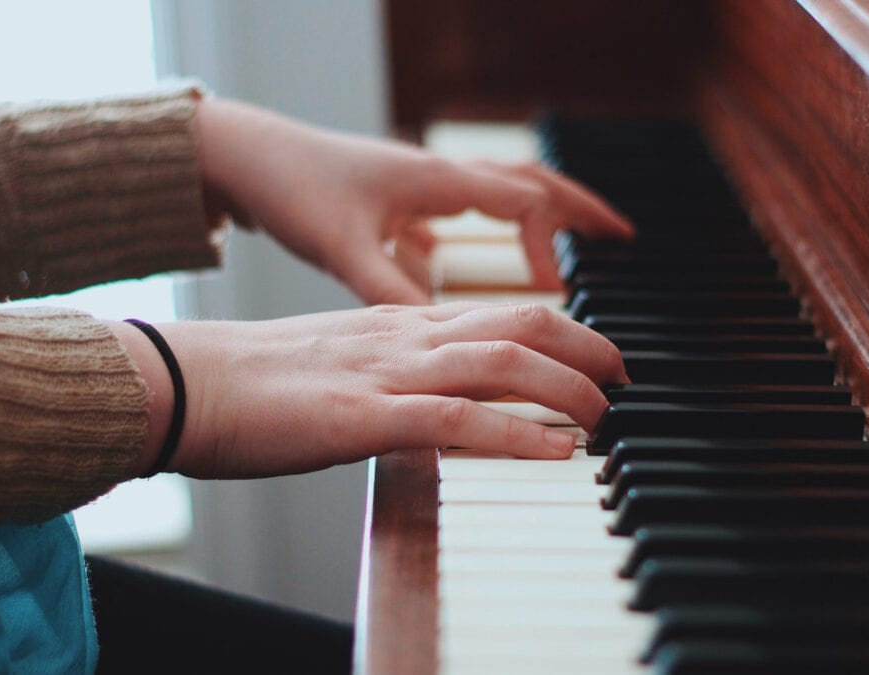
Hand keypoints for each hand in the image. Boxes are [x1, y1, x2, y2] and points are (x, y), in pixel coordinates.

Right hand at [112, 302, 627, 477]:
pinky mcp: (362, 417)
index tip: (598, 356)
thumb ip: (396, 368)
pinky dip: (516, 435)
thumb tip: (441, 398)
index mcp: (400, 322)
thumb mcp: (343, 361)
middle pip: (522, 321)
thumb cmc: (256, 379)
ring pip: (504, 363)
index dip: (566, 328)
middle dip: (588, 346)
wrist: (186, 380)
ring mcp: (387, 373)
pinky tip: (557, 452)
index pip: (503, 311)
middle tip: (624, 380)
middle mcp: (405, 336)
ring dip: (569, 388)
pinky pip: (456, 420)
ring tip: (605, 417)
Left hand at [195, 98, 634, 304]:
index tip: (559, 293)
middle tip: (623, 236)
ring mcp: (420, 186)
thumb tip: (441, 334)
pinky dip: (485, 230)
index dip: (550, 248)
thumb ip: (392, 290)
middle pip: (530, 183)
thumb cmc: (292, 189)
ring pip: (499, 193)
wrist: (245, 156)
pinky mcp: (398, 200)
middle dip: (579, 208)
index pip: (523, 204)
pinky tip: (470, 258)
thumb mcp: (343, 248)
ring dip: (540, 216)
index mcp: (437, 181)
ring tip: (570, 244)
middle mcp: (438, 177)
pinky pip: (460, 209)